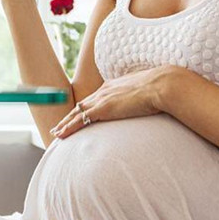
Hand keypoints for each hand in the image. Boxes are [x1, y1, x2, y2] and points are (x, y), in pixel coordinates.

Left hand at [49, 65, 179, 138]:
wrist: (161, 85)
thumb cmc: (160, 89)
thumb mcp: (146, 92)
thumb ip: (139, 97)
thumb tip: (146, 104)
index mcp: (113, 85)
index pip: (94, 98)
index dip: (84, 108)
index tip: (78, 114)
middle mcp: (104, 91)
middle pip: (81, 105)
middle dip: (70, 116)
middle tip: (59, 126)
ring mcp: (102, 99)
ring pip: (77, 112)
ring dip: (65, 123)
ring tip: (56, 132)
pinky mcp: (103, 109)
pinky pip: (80, 120)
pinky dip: (69, 127)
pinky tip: (61, 134)